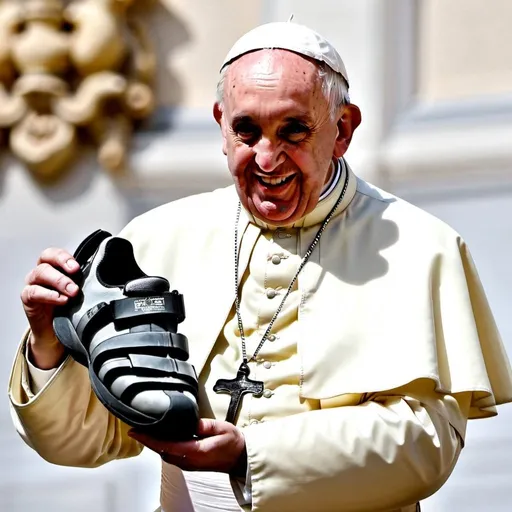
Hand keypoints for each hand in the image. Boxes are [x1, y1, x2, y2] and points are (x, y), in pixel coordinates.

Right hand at [21, 247, 79, 368]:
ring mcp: (34, 284)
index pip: (57, 253)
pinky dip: (48, 295)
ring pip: (40, 273)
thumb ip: (91, 281)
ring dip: (59, 281)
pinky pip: (33, 292)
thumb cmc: (70, 307)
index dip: (66, 257)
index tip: (78, 266)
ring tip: (73, 291)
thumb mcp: (82, 291)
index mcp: (56, 267)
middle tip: (76, 272)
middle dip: (62, 263)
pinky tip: (61, 300)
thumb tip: (117, 277)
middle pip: (46, 258)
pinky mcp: (28, 299)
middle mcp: (43, 272)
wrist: (56, 332)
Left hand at [128, 419, 246, 474]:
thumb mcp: (222, 428)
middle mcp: (189, 461)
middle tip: (136, 427)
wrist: (240, 457)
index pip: (166, 445)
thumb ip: (205, 425)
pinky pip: (171, 455)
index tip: (136, 431)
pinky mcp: (190, 463)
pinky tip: (161, 438)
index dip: (149, 439)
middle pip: (161, 451)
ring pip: (165, 454)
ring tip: (145, 431)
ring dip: (154, 444)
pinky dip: (162, 446)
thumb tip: (190, 422)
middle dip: (148, 440)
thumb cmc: (233, 442)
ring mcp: (188, 464)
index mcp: (195, 451)